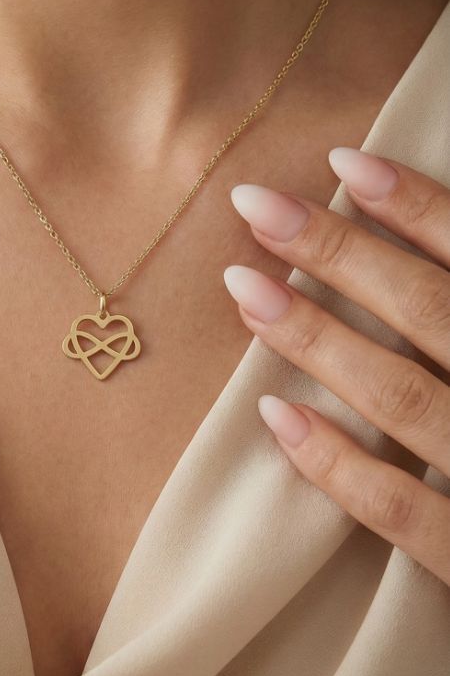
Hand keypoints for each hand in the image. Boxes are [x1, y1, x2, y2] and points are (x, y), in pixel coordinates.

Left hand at [223, 146, 449, 586]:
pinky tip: (274, 415)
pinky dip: (336, 465)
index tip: (346, 162)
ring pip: (406, 400)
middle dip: (343, 254)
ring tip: (245, 289)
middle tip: (258, 208)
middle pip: (435, 314)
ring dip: (321, 340)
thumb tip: (436, 245)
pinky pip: (401, 514)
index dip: (420, 207)